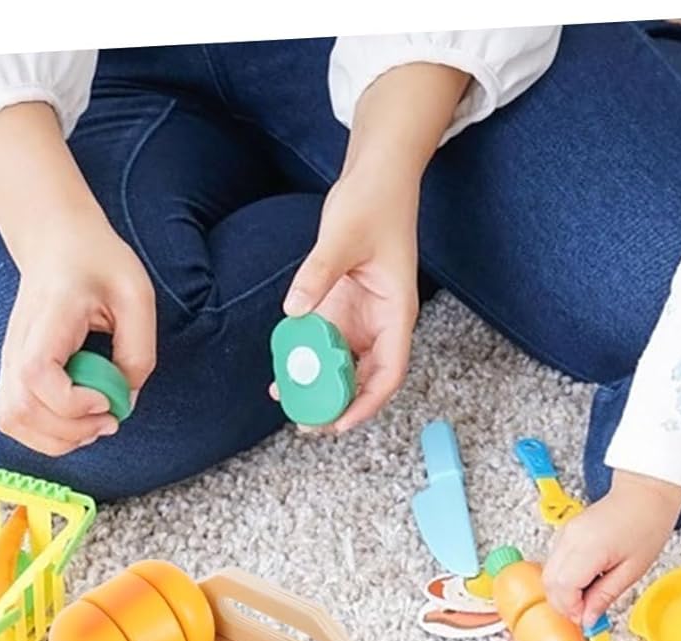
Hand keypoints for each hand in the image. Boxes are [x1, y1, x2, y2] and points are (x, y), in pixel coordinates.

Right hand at [0, 103, 158, 458]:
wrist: (57, 241)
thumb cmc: (99, 263)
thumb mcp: (137, 297)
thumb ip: (138, 352)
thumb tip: (124, 401)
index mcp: (49, 318)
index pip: (36, 375)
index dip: (72, 403)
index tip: (106, 400)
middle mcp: (18, 343)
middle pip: (19, 410)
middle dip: (70, 432)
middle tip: (109, 419)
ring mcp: (10, 359)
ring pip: (11, 421)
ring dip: (57, 439)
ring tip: (92, 423)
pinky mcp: (13, 372)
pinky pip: (15, 419)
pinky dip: (46, 435)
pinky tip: (76, 421)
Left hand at [280, 164, 419, 432]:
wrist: (376, 176)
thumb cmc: (374, 202)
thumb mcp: (343, 236)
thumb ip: (318, 273)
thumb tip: (293, 310)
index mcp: (397, 313)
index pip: (389, 372)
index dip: (367, 403)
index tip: (340, 423)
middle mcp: (382, 323)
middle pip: (366, 379)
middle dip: (339, 406)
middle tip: (307, 423)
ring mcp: (362, 318)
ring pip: (343, 366)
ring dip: (320, 388)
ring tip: (291, 404)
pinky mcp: (343, 308)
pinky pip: (325, 344)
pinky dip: (307, 360)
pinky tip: (283, 372)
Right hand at [542, 470, 680, 624]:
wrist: (646, 493)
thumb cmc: (647, 524)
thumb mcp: (633, 570)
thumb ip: (605, 596)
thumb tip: (588, 619)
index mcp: (588, 547)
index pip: (563, 589)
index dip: (572, 609)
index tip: (588, 618)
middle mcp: (570, 538)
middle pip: (549, 583)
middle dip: (564, 604)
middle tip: (587, 612)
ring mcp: (565, 533)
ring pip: (548, 574)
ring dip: (563, 592)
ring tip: (589, 595)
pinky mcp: (566, 532)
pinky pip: (555, 562)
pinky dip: (564, 578)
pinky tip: (585, 580)